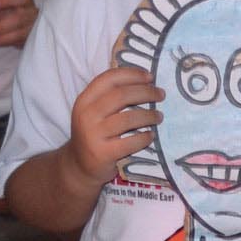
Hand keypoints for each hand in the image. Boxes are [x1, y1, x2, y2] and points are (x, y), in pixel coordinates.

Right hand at [63, 65, 163, 190]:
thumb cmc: (94, 134)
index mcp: (85, 100)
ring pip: (128, 118)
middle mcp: (87, 115)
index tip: (150, 76)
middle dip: (146, 92)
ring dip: (149, 115)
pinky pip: (130, 142)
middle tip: (160, 94)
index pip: (109, 78)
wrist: (79, 166)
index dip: (132, 74)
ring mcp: (93, 135)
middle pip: (121, 95)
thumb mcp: (94, 112)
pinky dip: (144, 137)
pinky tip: (151, 136)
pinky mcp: (103, 154)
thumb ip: (111, 96)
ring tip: (159, 116)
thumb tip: (146, 81)